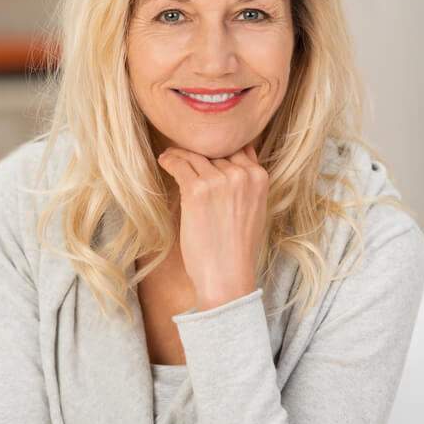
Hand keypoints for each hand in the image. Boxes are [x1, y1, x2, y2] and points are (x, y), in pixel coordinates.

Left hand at [157, 143, 267, 311]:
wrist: (226, 275)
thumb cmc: (237, 247)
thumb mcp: (255, 208)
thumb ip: (249, 180)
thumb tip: (244, 149)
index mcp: (258, 178)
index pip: (235, 151)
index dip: (217, 153)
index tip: (204, 154)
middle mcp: (241, 175)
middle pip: (213, 153)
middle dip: (198, 155)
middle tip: (182, 154)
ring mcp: (219, 181)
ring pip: (195, 157)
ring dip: (180, 155)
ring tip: (170, 156)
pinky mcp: (197, 189)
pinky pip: (179, 165)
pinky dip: (169, 161)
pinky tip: (164, 161)